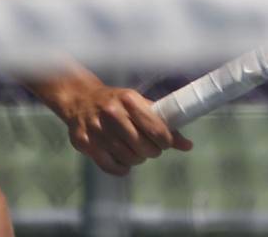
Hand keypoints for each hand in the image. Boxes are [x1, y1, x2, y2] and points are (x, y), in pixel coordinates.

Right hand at [50, 78, 192, 174]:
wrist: (79, 99)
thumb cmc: (116, 102)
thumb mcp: (139, 105)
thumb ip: (163, 124)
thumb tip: (187, 145)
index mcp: (128, 99)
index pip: (156, 128)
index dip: (165, 141)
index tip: (165, 142)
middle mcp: (111, 112)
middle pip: (142, 146)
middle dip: (151, 151)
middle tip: (150, 148)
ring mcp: (96, 128)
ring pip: (128, 158)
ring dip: (137, 159)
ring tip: (135, 151)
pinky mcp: (84, 142)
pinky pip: (111, 166)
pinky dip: (121, 168)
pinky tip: (123, 161)